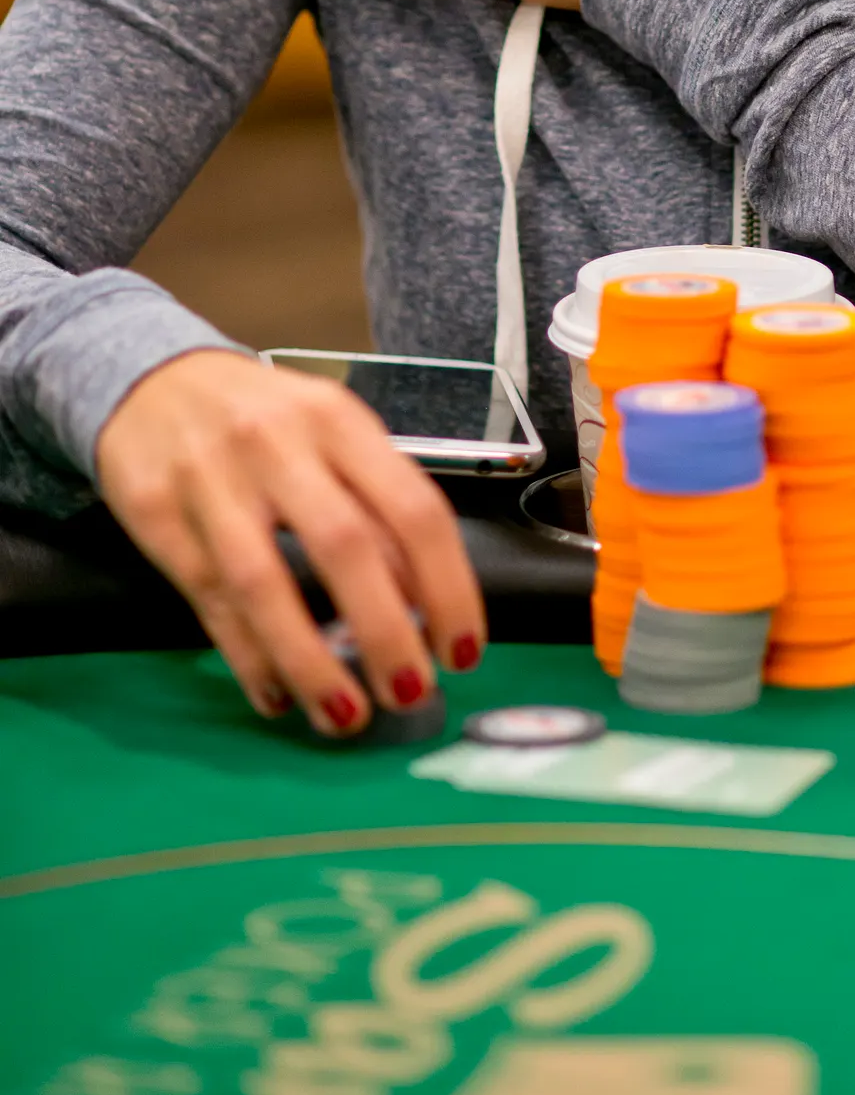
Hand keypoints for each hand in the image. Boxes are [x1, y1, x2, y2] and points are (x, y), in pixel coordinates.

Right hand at [97, 349, 485, 734]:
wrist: (152, 378)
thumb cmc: (265, 419)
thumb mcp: (332, 436)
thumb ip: (375, 503)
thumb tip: (424, 601)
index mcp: (339, 421)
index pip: (412, 507)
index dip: (447, 586)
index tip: (463, 650)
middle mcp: (278, 444)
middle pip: (344, 545)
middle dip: (385, 630)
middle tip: (409, 692)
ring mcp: (212, 480)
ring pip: (264, 583)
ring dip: (310, 661)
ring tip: (345, 716)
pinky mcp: (157, 516)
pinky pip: (209, 600)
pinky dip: (247, 656)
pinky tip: (277, 695)